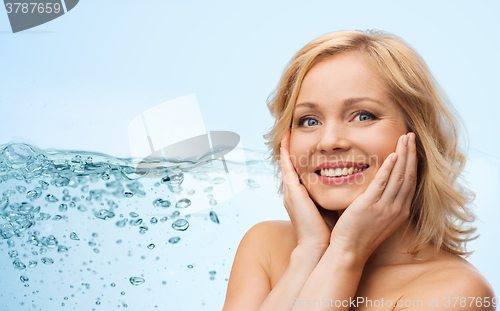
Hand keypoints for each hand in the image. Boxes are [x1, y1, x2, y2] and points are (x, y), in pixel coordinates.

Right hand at [281, 130, 334, 250]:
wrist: (318, 247)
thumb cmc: (328, 232)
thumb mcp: (331, 208)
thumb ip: (336, 196)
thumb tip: (351, 186)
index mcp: (301, 197)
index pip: (299, 172)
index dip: (300, 158)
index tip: (306, 144)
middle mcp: (293, 193)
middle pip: (290, 165)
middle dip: (290, 149)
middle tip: (290, 132)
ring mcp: (291, 192)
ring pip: (287, 163)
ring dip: (286, 148)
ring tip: (287, 131)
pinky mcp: (293, 192)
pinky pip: (287, 167)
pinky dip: (286, 154)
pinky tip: (286, 141)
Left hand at [329, 132, 417, 262]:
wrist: (349, 252)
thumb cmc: (358, 234)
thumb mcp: (375, 216)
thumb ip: (378, 200)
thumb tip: (375, 184)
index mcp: (399, 211)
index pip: (410, 182)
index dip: (412, 163)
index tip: (412, 147)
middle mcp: (397, 209)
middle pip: (409, 175)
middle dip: (411, 154)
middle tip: (411, 135)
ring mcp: (386, 208)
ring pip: (399, 176)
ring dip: (403, 155)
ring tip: (405, 138)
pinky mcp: (370, 206)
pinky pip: (383, 183)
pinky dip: (389, 168)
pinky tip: (392, 155)